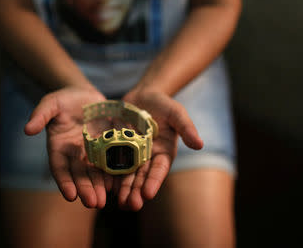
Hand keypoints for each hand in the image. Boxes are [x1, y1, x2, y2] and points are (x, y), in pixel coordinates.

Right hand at [24, 86, 111, 208]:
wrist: (85, 95)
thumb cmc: (65, 99)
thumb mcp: (51, 103)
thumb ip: (40, 115)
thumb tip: (27, 129)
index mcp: (59, 147)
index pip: (60, 168)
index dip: (64, 182)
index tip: (70, 196)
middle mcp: (75, 154)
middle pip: (79, 175)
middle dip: (86, 189)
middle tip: (93, 203)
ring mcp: (91, 153)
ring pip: (95, 173)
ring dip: (99, 187)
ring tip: (105, 200)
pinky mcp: (107, 148)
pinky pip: (110, 163)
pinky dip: (113, 174)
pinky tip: (118, 185)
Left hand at [114, 90, 203, 210]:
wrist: (142, 97)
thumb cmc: (163, 105)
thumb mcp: (176, 113)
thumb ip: (186, 128)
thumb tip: (200, 144)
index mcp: (163, 152)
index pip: (159, 170)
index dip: (154, 182)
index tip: (148, 194)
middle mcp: (147, 158)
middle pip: (141, 177)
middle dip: (136, 191)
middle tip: (131, 205)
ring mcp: (131, 155)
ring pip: (126, 175)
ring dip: (122, 189)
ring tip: (118, 202)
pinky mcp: (116, 149)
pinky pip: (110, 163)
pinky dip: (108, 175)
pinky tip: (103, 186)